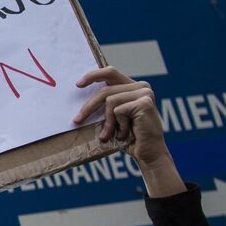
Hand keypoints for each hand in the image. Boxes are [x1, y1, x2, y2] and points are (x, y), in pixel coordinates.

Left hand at [74, 67, 183, 197]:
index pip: (110, 72)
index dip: (93, 75)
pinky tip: (125, 133)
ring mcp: (144, 93)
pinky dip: (118, 125)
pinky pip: (118, 111)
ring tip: (109, 134)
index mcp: (133, 87)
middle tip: (77, 120)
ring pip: (110, 101)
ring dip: (107, 122)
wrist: (148, 153)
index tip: (78, 84)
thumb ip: (104, 104)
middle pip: (105, 90)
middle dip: (89, 107)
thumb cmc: (129, 136)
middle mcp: (141, 86)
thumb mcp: (114, 117)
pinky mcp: (144, 103)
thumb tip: (79, 94)